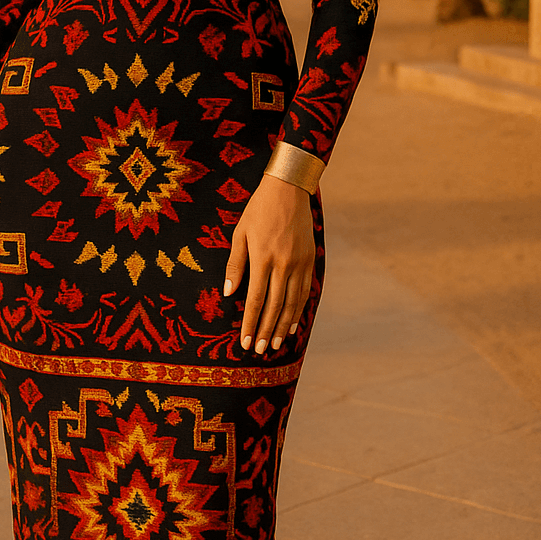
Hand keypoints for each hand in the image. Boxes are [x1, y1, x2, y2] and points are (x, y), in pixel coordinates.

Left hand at [224, 175, 314, 353]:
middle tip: (258, 350)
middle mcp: (283, 264)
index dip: (250, 322)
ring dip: (283, 326)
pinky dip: (298, 310)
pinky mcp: (310, 260)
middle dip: (265, 330)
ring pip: (292, 302)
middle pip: (275, 306)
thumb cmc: (258, 210)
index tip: (244, 341)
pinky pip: (305, 291)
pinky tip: (292, 324)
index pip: (256, 299)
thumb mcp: (240, 233)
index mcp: (262, 258)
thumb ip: (235, 264)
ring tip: (274, 344)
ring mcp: (299, 263)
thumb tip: (230, 293)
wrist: (288, 189)